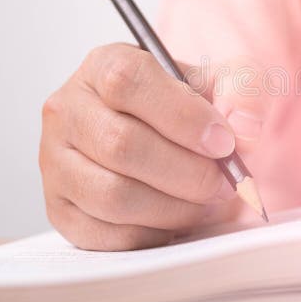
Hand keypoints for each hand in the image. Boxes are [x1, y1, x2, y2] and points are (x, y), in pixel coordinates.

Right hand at [39, 43, 267, 250]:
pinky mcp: (60, 210)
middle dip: (187, 172)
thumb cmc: (187, 105)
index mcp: (103, 66)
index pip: (128, 82)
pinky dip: (153, 233)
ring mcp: (55, 163)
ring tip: (206, 202)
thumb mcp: (219, 81)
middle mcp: (68, 110)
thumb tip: (245, 129)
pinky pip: (107, 235)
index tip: (223, 142)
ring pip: (113, 195)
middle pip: (121, 145)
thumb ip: (240, 91)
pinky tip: (177, 217)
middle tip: (225, 183)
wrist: (162, 135)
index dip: (182, 116)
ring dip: (174, 207)